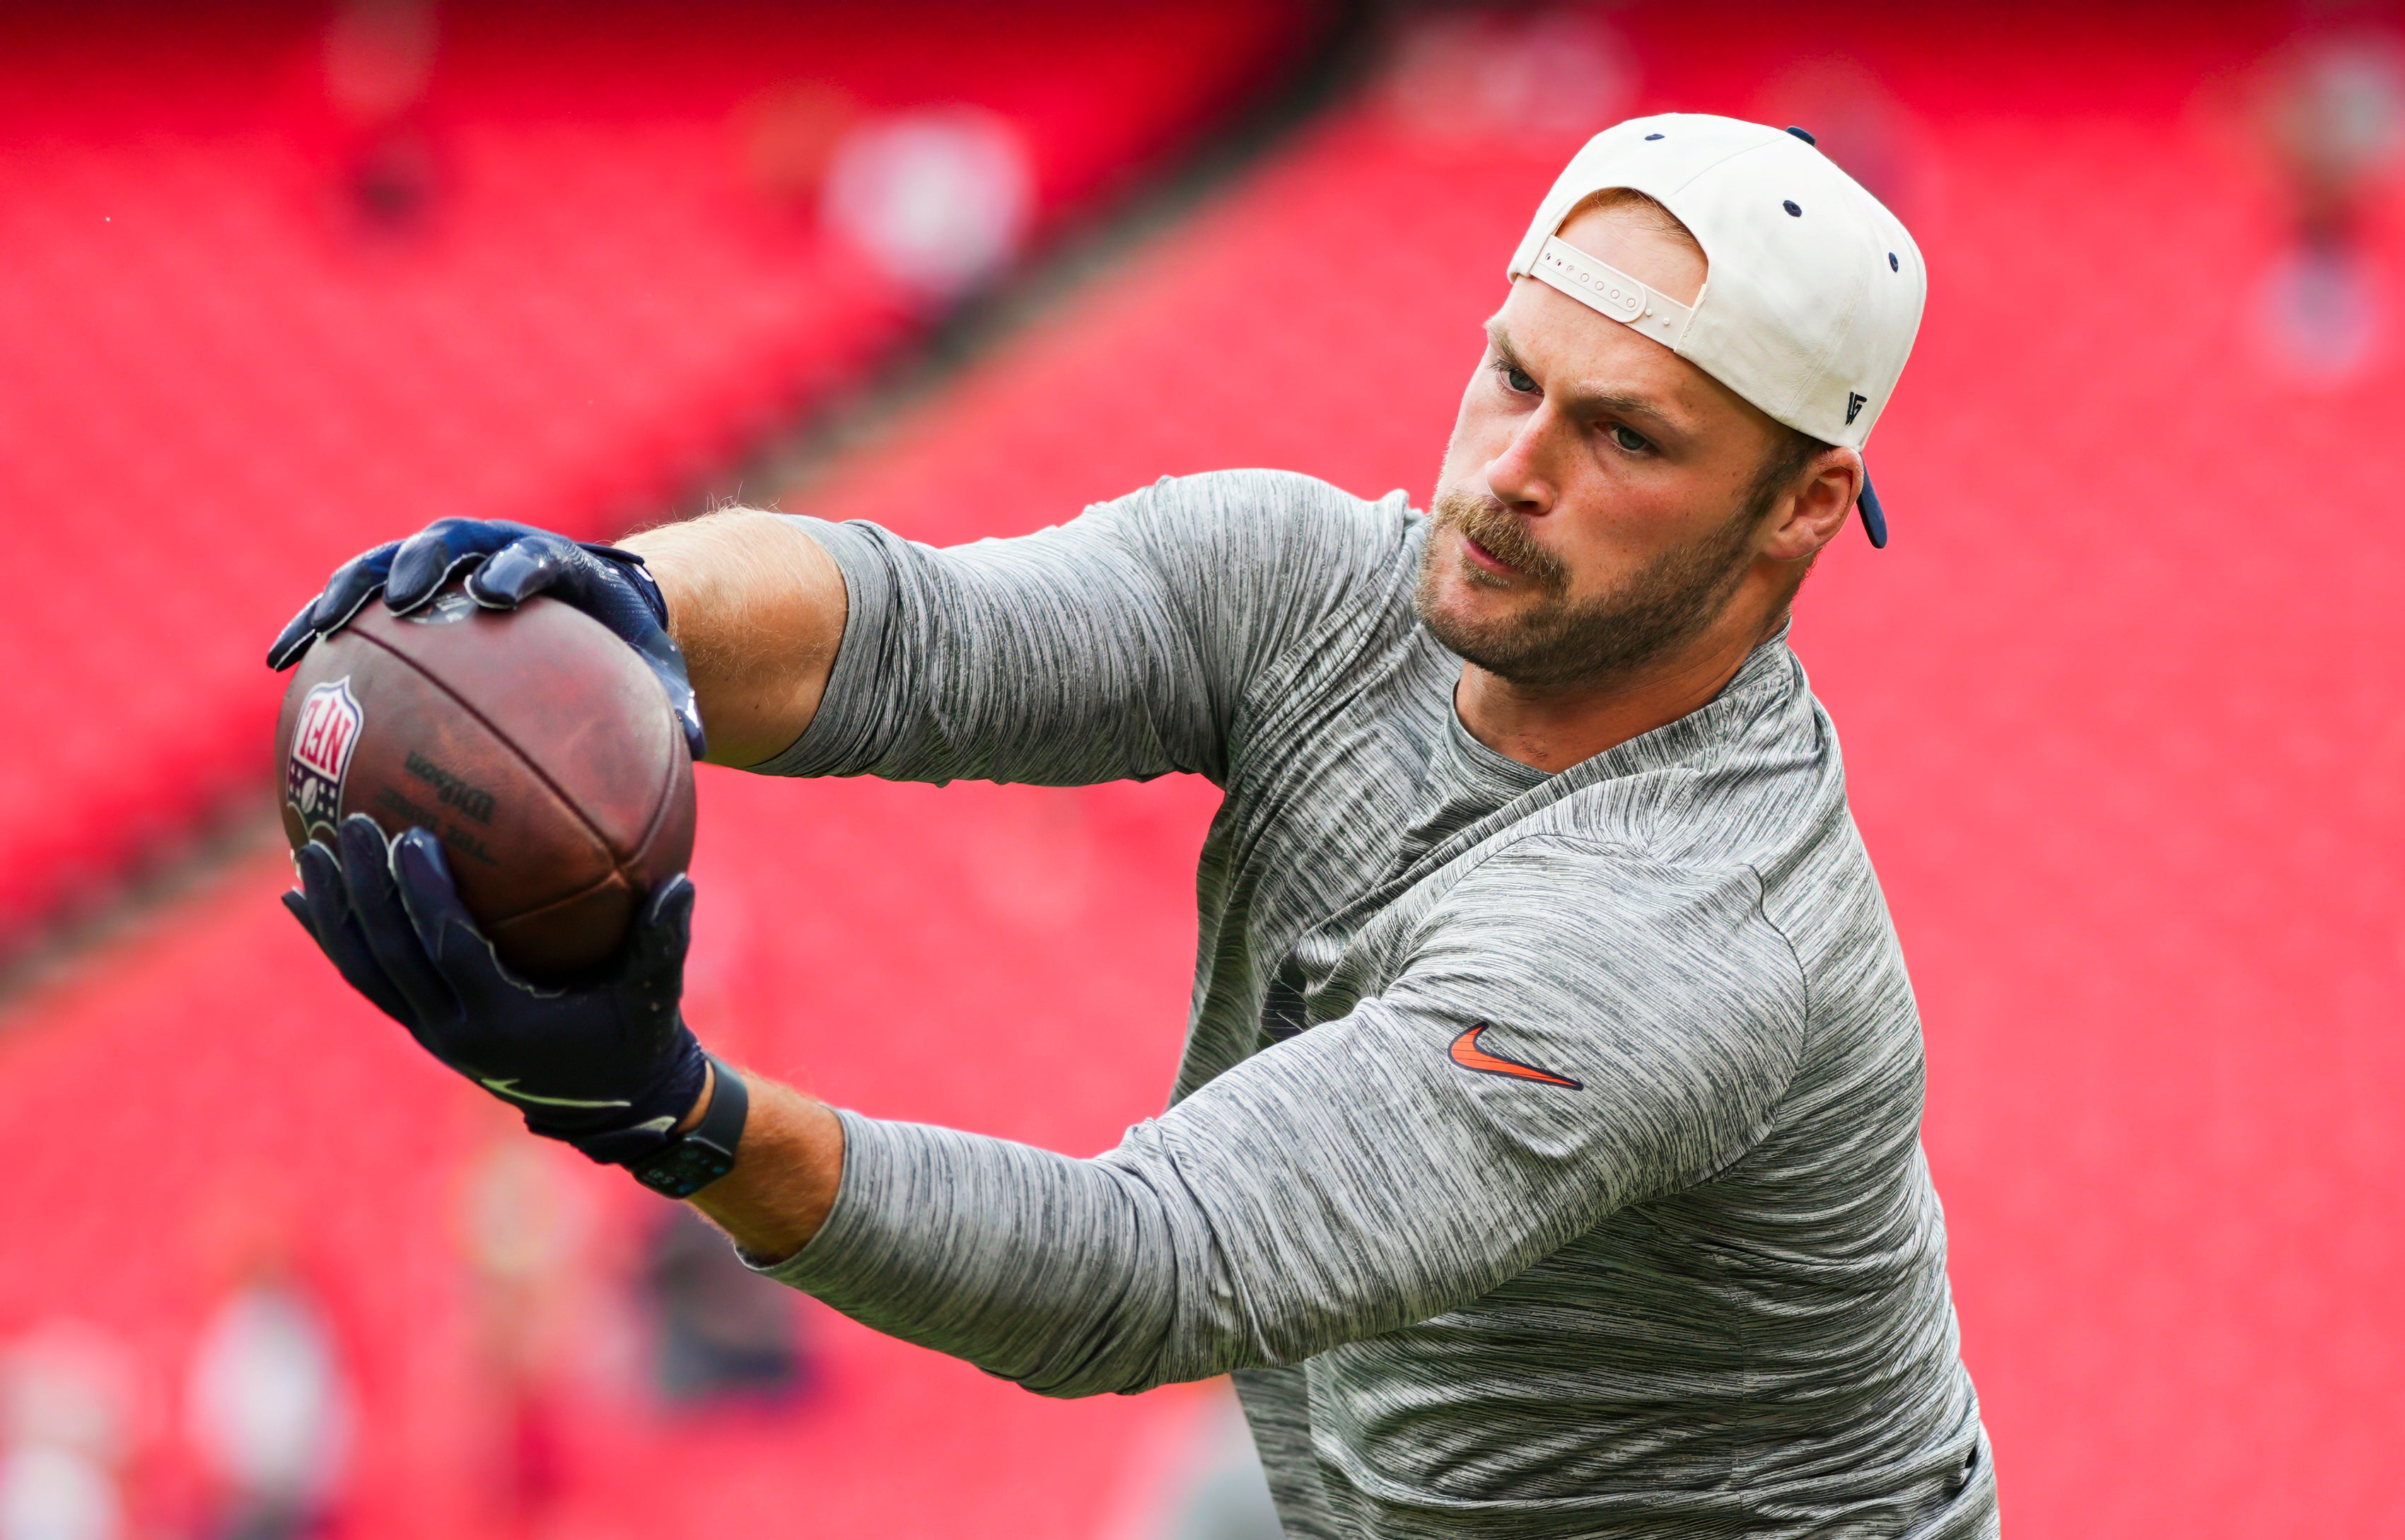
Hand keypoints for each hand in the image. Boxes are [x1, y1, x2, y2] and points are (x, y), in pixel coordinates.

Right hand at [267, 517, 706, 759]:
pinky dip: (316, 623)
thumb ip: (678, 704)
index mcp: (561, 566)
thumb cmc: (629, 644)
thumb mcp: (657, 670)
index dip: (518, 568)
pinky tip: (281, 664)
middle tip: (404, 601)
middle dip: (425, 565)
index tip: (499, 593)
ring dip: (346, 594)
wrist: (594, 598)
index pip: (538, 556)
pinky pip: (355, 600)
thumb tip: (709, 751)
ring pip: (383, 564)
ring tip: (307, 637)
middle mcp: (495, 550)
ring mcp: (445, 563)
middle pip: (449, 542)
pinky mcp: (407, 586)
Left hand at [285, 814, 708, 1165]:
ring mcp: (432, 1034)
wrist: (611, 1106)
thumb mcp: (656, 996)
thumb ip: (664, 941)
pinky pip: (368, 980)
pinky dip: (335, 939)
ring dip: (335, 912)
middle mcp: (455, 1032)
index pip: (449, 950)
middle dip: (367, 890)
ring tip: (308, 850)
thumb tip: (682, 883)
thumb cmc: (637, 1040)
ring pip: (366, 971)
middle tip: (354, 824)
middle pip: (392, 957)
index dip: (425, 896)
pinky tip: (302, 898)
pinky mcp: (424, 1029)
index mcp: (504, 1021)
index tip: (413, 837)